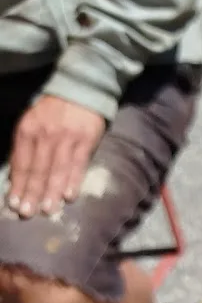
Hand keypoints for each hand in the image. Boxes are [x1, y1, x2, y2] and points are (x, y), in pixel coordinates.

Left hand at [7, 96, 104, 217]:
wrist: (81, 89)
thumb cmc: (54, 111)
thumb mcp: (32, 123)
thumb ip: (26, 147)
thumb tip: (18, 176)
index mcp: (27, 130)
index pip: (21, 162)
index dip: (18, 184)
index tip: (14, 204)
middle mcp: (45, 135)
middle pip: (37, 169)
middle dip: (32, 193)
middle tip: (27, 213)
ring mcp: (66, 138)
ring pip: (56, 170)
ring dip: (51, 192)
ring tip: (47, 210)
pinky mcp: (85, 140)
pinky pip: (78, 165)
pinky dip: (73, 181)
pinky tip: (69, 196)